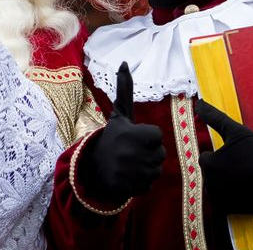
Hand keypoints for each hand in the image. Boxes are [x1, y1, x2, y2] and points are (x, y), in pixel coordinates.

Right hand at [83, 62, 164, 203]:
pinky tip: (128, 176)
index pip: (157, 136)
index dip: (147, 137)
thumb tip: (125, 63)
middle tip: (130, 152)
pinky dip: (141, 183)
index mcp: (133, 134)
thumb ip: (125, 90)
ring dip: (146, 168)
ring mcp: (134, 173)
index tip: (132, 138)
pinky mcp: (133, 189)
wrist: (92, 168)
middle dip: (148, 153)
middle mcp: (134, 154)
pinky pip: (149, 185)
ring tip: (129, 164)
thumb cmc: (111, 139)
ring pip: (156, 170)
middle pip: (160, 154)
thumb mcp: (119, 116)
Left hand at [196, 99, 252, 213]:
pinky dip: (233, 195)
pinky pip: (226, 201)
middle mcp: (210, 184)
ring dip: (226, 182)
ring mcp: (220, 199)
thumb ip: (214, 118)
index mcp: (208, 164)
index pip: (206, 158)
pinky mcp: (231, 211)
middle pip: (210, 173)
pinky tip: (246, 188)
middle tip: (242, 165)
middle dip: (221, 169)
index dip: (219, 154)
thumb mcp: (235, 131)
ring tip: (245, 176)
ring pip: (217, 187)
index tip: (235, 154)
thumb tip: (199, 102)